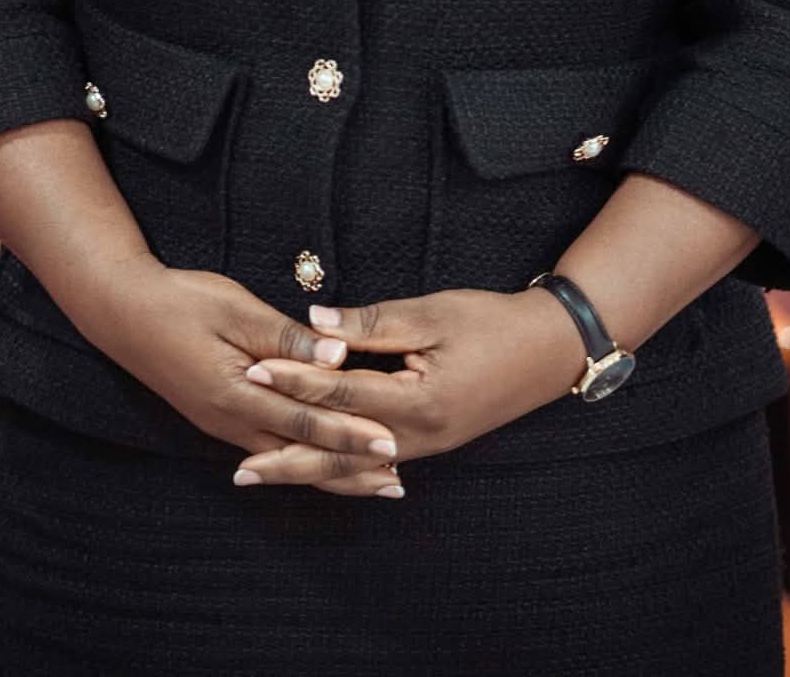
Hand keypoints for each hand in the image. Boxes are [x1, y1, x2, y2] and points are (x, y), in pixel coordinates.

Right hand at [86, 264, 402, 497]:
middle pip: (301, 455)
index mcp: (237, 392)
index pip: (306, 421)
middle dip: (349, 468)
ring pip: (285, 459)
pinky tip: (317, 463)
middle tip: (395, 481)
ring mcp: (222, 424)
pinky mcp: (217, 417)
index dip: (350, 434)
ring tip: (370, 482)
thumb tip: (337, 355)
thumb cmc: (181, 301)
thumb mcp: (235, 309)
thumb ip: (286, 337)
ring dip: (329, 471)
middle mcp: (230, 420)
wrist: (123, 312)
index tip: (390, 444)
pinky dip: (300, 459)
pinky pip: (267, 448)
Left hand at [234, 287, 584, 487]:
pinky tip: (318, 472)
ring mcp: (426, 446)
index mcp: (417, 401)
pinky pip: (375, 462)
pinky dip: (342, 468)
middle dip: (288, 457)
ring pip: (355, 465)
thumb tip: (315, 322)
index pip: (341, 392)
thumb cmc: (492, 322)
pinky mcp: (431, 443)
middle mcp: (418, 436)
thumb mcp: (433, 312)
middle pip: (340, 450)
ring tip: (265, 476)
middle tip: (240, 467)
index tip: (254, 372)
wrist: (550, 350)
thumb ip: (371, 324)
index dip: (296, 380)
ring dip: (309, 470)